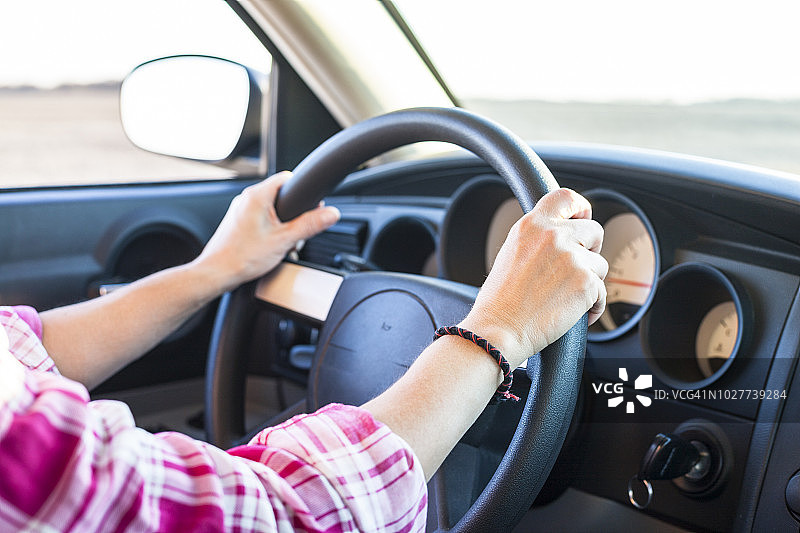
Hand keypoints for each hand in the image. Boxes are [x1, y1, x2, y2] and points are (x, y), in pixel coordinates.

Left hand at [193, 172, 339, 291]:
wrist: (217, 273)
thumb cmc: (242, 257)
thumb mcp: (284, 240)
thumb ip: (310, 225)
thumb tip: (331, 214)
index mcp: (257, 196)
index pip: (287, 178)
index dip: (303, 191)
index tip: (311, 206)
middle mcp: (246, 199)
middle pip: (281, 195)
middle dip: (293, 214)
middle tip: (294, 233)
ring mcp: (240, 210)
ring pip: (271, 208)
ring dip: (282, 225)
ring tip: (280, 243)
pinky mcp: (238, 222)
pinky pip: (261, 218)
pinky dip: (270, 230)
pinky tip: (269, 246)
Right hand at [459, 188, 606, 366]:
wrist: (499, 330)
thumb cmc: (499, 301)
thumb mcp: (510, 253)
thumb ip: (537, 239)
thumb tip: (562, 239)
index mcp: (532, 225)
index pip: (566, 197)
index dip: (581, 207)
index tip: (583, 217)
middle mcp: (553, 236)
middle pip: (594, 230)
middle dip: (591, 249)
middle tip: (576, 268)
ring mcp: (573, 259)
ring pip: (600, 265)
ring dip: (589, 281)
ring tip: (567, 298)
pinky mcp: (586, 283)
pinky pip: (603, 292)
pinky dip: (593, 306)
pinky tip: (573, 313)